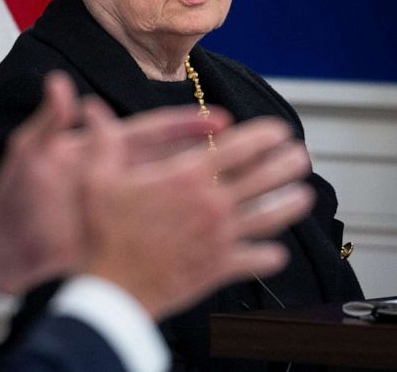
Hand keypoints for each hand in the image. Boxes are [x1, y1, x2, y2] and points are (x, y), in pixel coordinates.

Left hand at [0, 74, 249, 295]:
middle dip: (220, 154)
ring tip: (266, 191)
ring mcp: (124, 207)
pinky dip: (203, 235)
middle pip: (178, 162)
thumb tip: (59, 82)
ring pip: (182, 198)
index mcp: (102, 150)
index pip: (152, 132)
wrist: (3, 245)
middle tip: (264, 147)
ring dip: (221, 194)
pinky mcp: (124, 236)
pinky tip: (237, 239)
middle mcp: (120, 175)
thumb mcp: (31, 154)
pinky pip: (171, 233)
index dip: (187, 126)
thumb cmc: (14, 197)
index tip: (225, 121)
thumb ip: (50, 121)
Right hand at [78, 101, 313, 319]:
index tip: (279, 130)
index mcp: (186, 177)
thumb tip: (93, 108)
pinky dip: (270, 255)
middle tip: (299, 155)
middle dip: (288, 163)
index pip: (239, 147)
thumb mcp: (96, 179)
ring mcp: (220, 237)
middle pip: (265, 178)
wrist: (114, 288)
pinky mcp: (220, 267)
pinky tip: (276, 252)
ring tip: (304, 195)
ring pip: (270, 217)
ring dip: (291, 204)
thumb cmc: (103, 233)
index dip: (265, 134)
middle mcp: (212, 204)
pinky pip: (256, 259)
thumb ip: (102, 141)